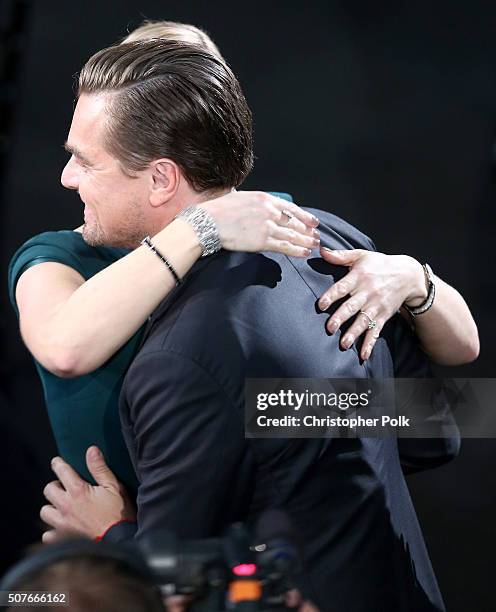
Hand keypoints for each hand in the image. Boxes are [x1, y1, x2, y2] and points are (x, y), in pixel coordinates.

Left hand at [40, 446, 134, 542]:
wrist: (119, 542)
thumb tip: (91, 450)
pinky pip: (47, 534)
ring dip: (52, 507)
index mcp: (78, 491)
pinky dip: (52, 530)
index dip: (58, 464)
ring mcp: (61, 524)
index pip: (62, 471)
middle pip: (48, 490)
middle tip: (64, 487)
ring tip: (62, 507)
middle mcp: (66, 506)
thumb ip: (100, 469)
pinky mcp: (61, 540)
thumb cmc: (119, 514)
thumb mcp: (114, 487)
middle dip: (55, 486)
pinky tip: (62, 528)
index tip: (57, 462)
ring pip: (45, 511)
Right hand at [201, 191, 319, 256]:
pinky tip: (304, 252)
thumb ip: (257, 203)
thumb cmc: (219, 209)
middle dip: (308, 230)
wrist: (208, 222)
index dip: (305, 216)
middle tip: (317, 236)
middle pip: (295, 222)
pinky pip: (284, 246)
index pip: (291, 208)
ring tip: (314, 245)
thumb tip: (263, 206)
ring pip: (292, 235)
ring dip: (306, 241)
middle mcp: (269, 211)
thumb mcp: (242, 197)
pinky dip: (296, 250)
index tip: (313, 222)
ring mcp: (267, 226)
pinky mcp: (262, 241)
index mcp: (264, 198)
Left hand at [318, 247, 426, 359]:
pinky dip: (370, 343)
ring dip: (354, 333)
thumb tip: (321, 250)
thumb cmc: (380, 264)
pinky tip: (363, 355)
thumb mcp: (361, 255)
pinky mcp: (384, 316)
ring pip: (363, 321)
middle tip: (330, 328)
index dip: (332, 296)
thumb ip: (340, 256)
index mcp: (359, 277)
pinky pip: (376, 331)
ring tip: (344, 344)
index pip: (343, 287)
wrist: (408, 275)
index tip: (321, 305)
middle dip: (341, 318)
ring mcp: (376, 306)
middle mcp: (368, 292)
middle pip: (352, 306)